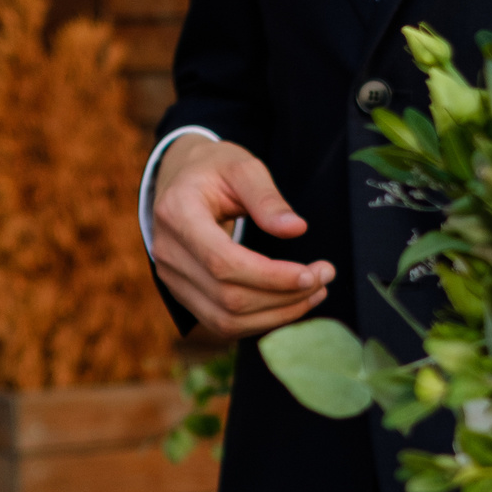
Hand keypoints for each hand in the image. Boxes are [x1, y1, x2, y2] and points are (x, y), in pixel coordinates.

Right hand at [149, 135, 333, 336]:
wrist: (180, 179)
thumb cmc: (214, 170)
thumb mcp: (242, 167)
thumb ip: (267, 198)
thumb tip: (296, 229)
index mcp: (177, 215)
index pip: (223, 262)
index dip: (270, 277)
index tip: (312, 273)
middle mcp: (167, 252)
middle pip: (228, 298)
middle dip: (283, 297)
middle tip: (324, 278)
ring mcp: (171, 278)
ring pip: (227, 320)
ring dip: (277, 315)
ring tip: (315, 292)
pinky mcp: (183, 295)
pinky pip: (223, 324)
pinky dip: (262, 320)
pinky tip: (290, 303)